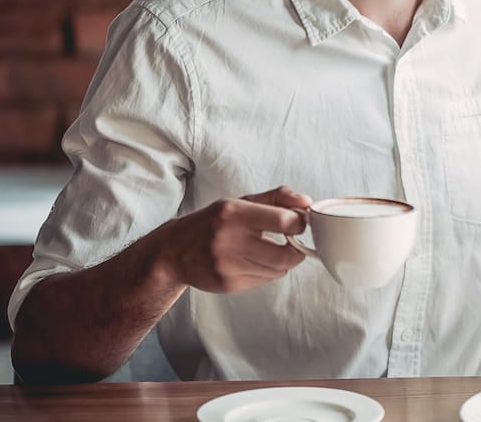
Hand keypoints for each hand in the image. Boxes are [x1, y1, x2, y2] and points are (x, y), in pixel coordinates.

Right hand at [157, 186, 311, 292]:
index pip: (285, 221)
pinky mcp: (227, 284)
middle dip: (296, 250)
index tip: (298, 223)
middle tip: (293, 243)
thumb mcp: (241, 202)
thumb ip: (277, 197)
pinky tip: (252, 262)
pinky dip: (266, 271)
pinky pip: (264, 280)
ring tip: (268, 250)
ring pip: (277, 270)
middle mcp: (229, 240)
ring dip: (282, 262)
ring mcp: (227, 265)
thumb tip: (307, 202)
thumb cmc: (214, 222)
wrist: (173, 251)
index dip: (299, 224)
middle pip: (286, 255)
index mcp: (234, 213)